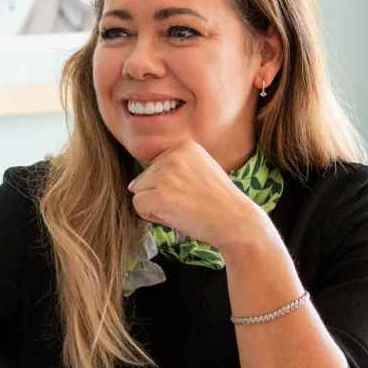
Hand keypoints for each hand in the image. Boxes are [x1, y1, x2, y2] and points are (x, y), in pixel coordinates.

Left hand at [127, 142, 270, 254]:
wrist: (236, 221)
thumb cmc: (219, 202)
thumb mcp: (199, 170)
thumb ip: (170, 170)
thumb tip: (131, 184)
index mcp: (184, 146)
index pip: (155, 167)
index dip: (170, 186)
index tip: (193, 191)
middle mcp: (173, 155)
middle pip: (144, 179)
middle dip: (160, 195)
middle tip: (188, 202)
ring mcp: (165, 174)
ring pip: (139, 192)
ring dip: (155, 205)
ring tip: (182, 208)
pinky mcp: (159, 194)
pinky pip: (138, 206)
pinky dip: (152, 216)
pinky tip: (175, 216)